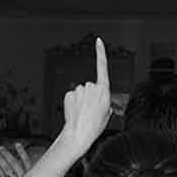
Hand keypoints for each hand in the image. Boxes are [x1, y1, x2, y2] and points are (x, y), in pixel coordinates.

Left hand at [59, 38, 111, 156]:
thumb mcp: (107, 113)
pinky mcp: (69, 93)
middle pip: (90, 86)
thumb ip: (105, 101)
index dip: (100, 53)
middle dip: (90, 96)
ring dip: (81, 100)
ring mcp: (80, 89)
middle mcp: (91, 86)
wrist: (79, 134)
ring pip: (81, 91)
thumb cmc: (94, 126)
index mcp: (104, 90)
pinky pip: (72, 96)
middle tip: (91, 110)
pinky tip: (75, 111)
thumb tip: (100, 98)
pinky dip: (73, 103)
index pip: (102, 67)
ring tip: (83, 113)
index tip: (98, 42)